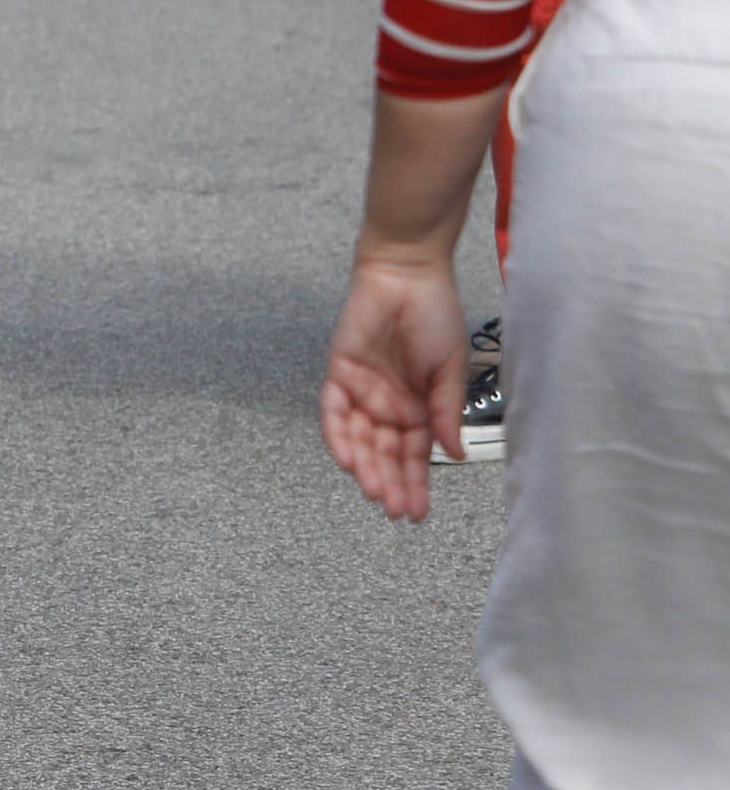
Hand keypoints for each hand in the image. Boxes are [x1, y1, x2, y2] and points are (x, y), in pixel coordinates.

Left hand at [321, 248, 473, 522]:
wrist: (408, 275)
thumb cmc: (436, 317)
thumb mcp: (450, 371)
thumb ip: (447, 412)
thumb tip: (455, 455)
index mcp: (418, 408)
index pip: (414, 455)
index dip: (416, 484)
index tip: (419, 514)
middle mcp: (388, 405)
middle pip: (385, 453)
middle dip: (391, 483)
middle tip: (397, 511)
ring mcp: (363, 390)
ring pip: (359, 439)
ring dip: (366, 467)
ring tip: (377, 493)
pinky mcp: (339, 371)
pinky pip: (334, 410)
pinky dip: (339, 435)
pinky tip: (349, 460)